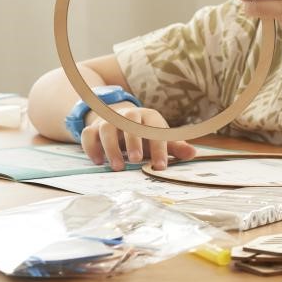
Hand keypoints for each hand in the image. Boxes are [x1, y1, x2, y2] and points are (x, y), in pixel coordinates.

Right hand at [81, 105, 195, 170]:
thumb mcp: (159, 139)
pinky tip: (98, 161)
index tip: (161, 166)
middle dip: (134, 142)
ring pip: (107, 128)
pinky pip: (88, 135)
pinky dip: (92, 147)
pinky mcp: (92, 129)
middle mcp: (128, 115)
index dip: (159, 147)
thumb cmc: (143, 134)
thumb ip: (174, 147)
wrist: (118, 121)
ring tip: (118, 167)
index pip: (155, 128)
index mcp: (148, 117)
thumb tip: (193, 154)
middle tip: (137, 160)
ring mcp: (108, 121)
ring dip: (112, 147)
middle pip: (130, 123)